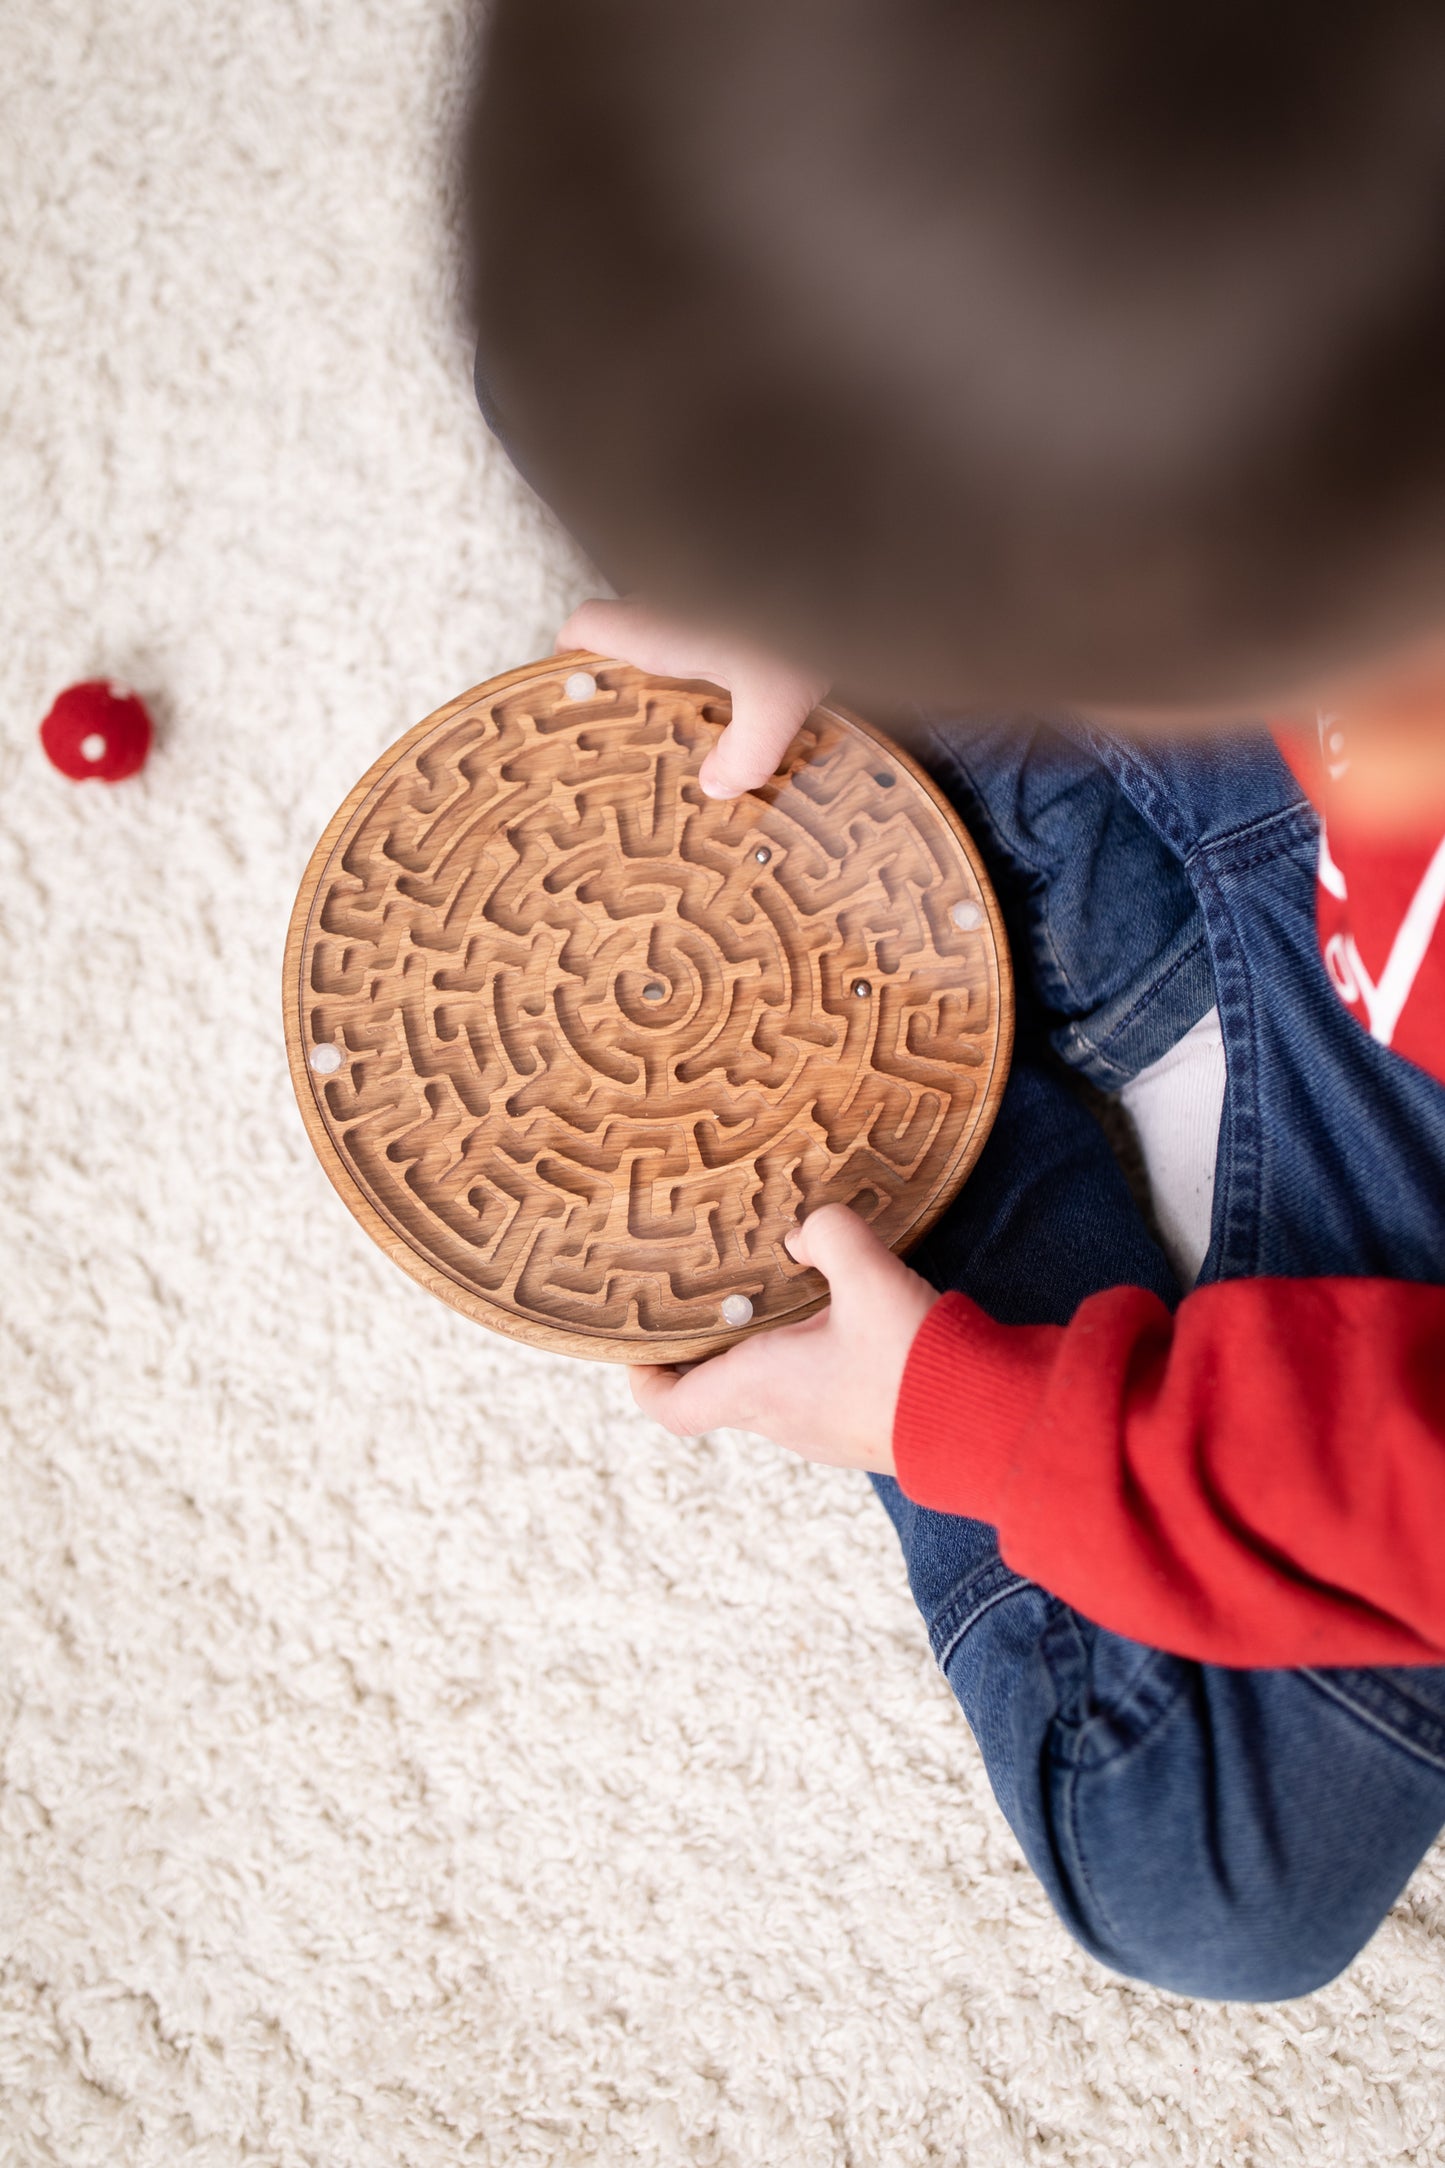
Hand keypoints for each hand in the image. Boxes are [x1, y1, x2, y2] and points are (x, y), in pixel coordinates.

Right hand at [557, 597, 827, 799]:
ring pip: (664, 619)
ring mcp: (703, 586)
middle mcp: (671, 600)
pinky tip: (738, 678)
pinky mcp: (739, 582)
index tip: (572, 693)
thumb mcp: (778, 702)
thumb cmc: (807, 616)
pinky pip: (702, 613)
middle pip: (622, 628)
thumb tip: (717, 787)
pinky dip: (705, 642)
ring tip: (685, 708)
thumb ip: (747, 752)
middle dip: (620, 670)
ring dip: (667, 656)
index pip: (585, 628)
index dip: (570, 658)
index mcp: (659, 626)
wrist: (846, 554)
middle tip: (632, 719)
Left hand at [629, 1205, 939, 1472]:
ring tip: (784, 1292)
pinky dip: (809, 1358)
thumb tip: (806, 1231)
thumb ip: (830, 1235)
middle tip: (722, 1289)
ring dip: (766, 1346)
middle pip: (716, 1388)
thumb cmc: (918, 1364)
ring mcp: (820, 1433)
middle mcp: (781, 1420)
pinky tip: (842, 1318)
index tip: (644, 1337)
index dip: (645, 1374)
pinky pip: (813, 1393)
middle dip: (711, 1340)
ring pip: (768, 1389)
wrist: (987, 1426)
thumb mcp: (870, 1277)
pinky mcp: (859, 1430)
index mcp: (760, 1388)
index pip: (670, 1406)